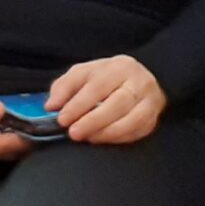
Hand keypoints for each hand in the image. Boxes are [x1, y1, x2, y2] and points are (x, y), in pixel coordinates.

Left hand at [47, 56, 166, 145]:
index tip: (62, 119)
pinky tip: (103, 139)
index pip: (97, 86)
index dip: (78, 104)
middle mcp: (137, 82)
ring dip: (106, 132)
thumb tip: (51, 105)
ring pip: (131, 120)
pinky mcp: (153, 118)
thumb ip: (64, 86)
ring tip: (88, 138)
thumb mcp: (83, 74)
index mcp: (118, 67)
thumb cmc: (107, 78)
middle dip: (93, 120)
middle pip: (117, 103)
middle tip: (73, 133)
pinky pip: (138, 131)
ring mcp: (149, 100)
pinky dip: (119, 137)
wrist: (139, 80)